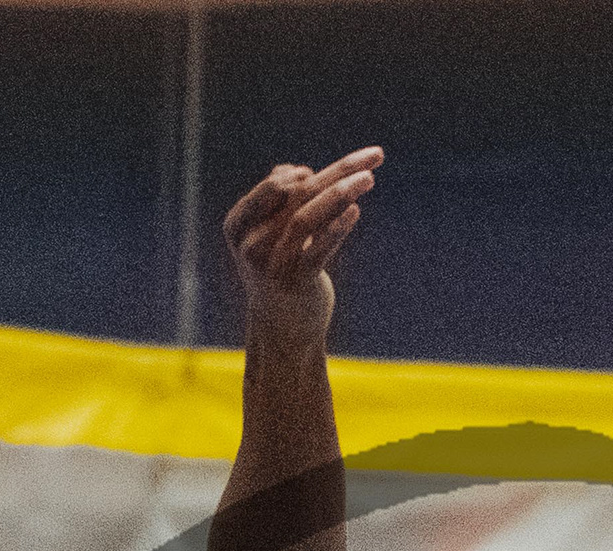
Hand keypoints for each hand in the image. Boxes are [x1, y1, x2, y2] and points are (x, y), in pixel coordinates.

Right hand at [225, 146, 379, 336]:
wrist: (281, 329)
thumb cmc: (278, 273)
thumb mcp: (271, 237)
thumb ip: (281, 203)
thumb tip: (296, 170)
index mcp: (239, 224)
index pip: (275, 185)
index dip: (305, 172)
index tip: (330, 173)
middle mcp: (251, 241)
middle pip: (297, 194)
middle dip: (337, 172)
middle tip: (373, 158)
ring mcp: (272, 263)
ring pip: (305, 217)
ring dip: (341, 193)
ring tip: (370, 179)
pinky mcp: (296, 282)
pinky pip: (318, 250)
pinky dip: (337, 228)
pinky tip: (356, 211)